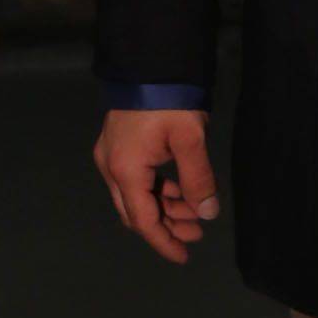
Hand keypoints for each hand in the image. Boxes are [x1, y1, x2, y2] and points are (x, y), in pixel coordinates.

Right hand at [94, 106, 218, 265]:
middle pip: (136, 212)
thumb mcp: (190, 140)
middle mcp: (110, 167)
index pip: (143, 220)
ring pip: (135, 196)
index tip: (183, 256)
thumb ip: (198, 179)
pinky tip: (180, 190)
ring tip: (195, 212)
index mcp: (125, 170)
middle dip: (166, 226)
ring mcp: (110, 155)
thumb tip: (207, 213)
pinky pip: (135, 179)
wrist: (149, 61)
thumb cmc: (169, 99)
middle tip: (196, 233)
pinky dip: (157, 189)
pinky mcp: (117, 145)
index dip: (164, 242)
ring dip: (164, 207)